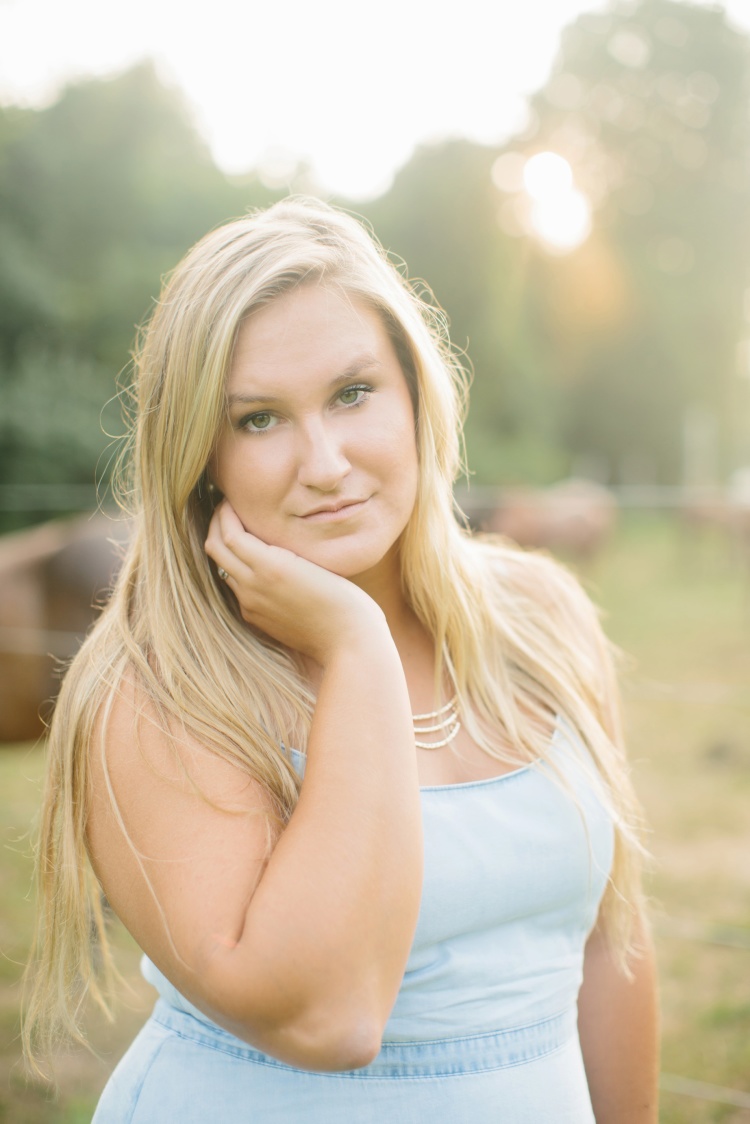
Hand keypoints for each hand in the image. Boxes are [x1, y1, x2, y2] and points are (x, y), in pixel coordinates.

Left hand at [205, 501, 384, 663]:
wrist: (348, 640)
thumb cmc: (343, 596)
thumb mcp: (312, 561)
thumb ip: (280, 548)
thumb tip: (258, 530)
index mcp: (268, 567)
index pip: (229, 533)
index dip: (225, 513)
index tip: (232, 499)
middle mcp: (252, 586)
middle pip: (215, 548)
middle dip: (217, 524)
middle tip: (227, 510)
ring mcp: (251, 605)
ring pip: (223, 568)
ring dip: (224, 547)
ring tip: (239, 530)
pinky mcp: (255, 618)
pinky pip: (236, 588)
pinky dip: (236, 569)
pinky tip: (253, 562)